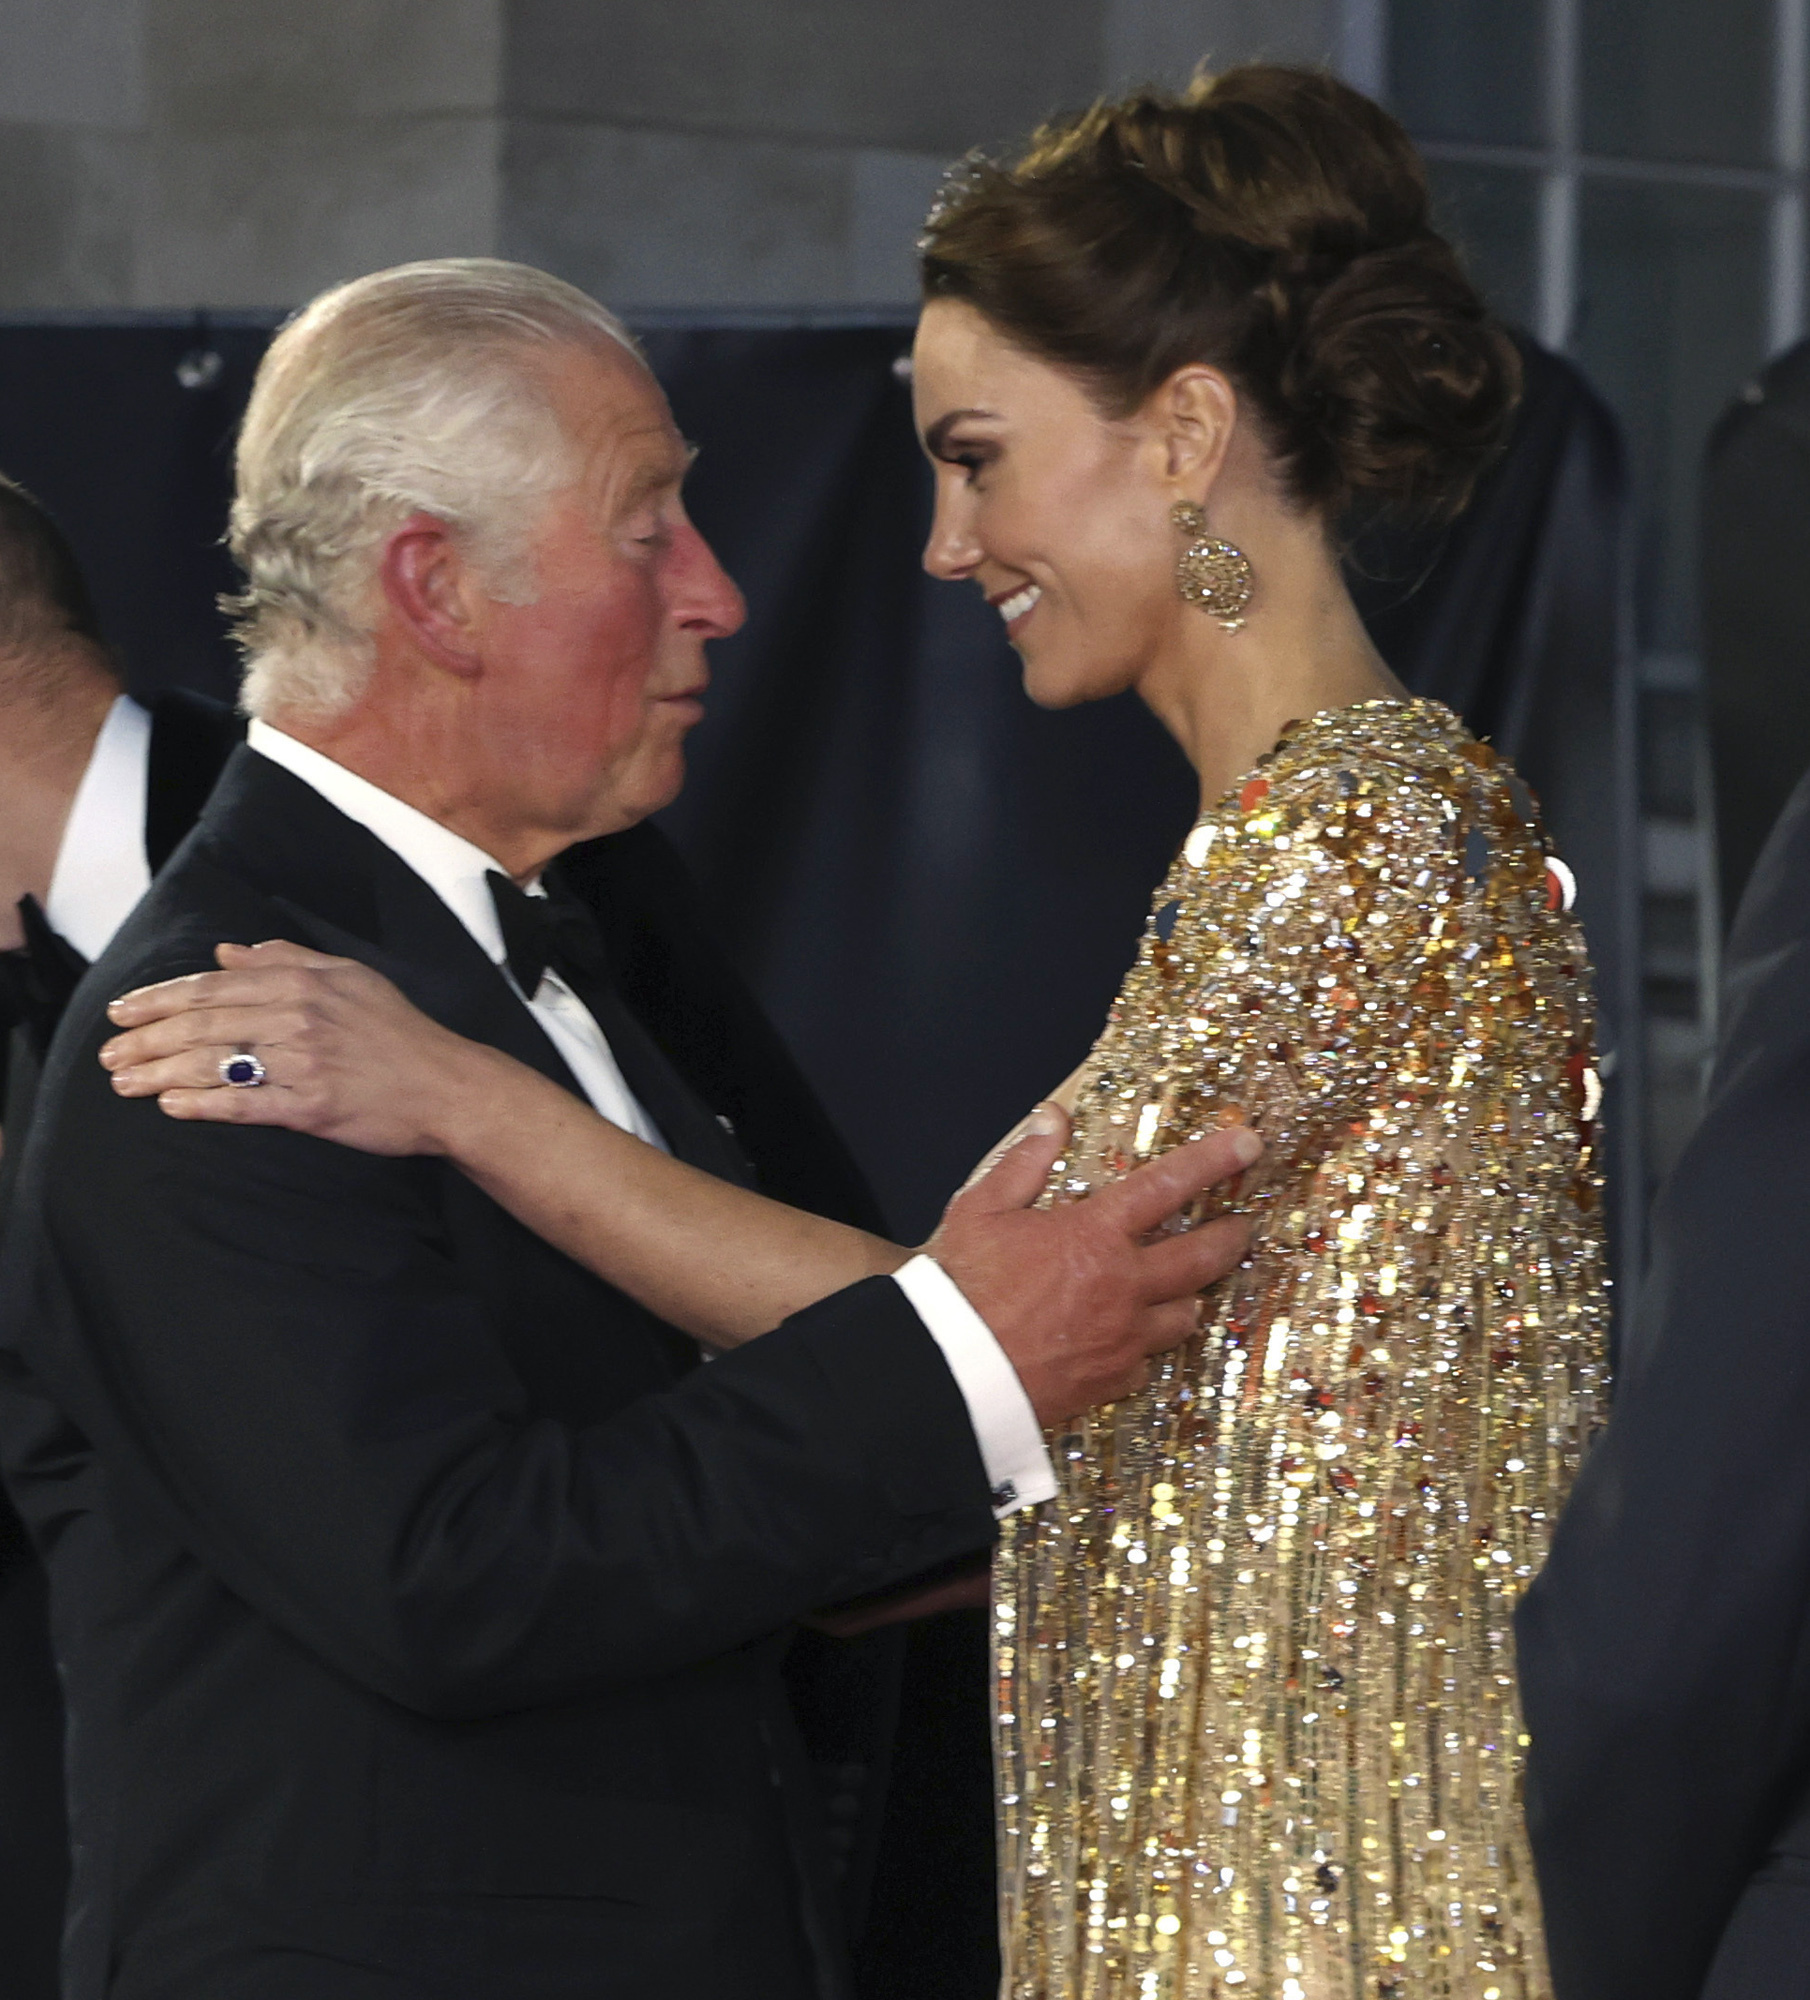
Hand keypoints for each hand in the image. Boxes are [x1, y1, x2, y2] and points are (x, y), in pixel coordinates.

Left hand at [100, 940, 489, 1155]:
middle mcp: (299, 1017)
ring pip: (215, 1063)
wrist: (448, 1086)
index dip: (160, 998)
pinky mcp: (313, 1108)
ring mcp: (305, 1063)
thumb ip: (286, 960)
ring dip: (161, 1074)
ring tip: (124, 1083)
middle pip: (204, 1024)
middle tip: (108, 1054)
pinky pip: (246, 1105)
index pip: (214, 986)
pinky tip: (172, 1108)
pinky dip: (204, 1106)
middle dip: (146, 1039)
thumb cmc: (399, 1032)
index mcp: (304, 982)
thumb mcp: (350, 978)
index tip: (121, 1011)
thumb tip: (227, 952)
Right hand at [927, 1105, 1257, 1427]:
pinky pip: (1148, 1361)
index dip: (1212, 1160)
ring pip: (1186, 1314)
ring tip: (1189, 1286)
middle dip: (1230, 1237)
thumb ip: (1024, 1162)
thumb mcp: (981, 1210)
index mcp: (1095, 1235)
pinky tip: (1134, 1340)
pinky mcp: (1112, 1381)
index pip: (1168, 1186)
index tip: (1248, 1144)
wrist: (950, 1371)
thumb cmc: (961, 1287)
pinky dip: (1146, 1347)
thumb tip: (1052, 1117)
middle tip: (1243, 1226)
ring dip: (1191, 1295)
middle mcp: (1123, 1285)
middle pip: (1202, 1258)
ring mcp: (1124, 1337)